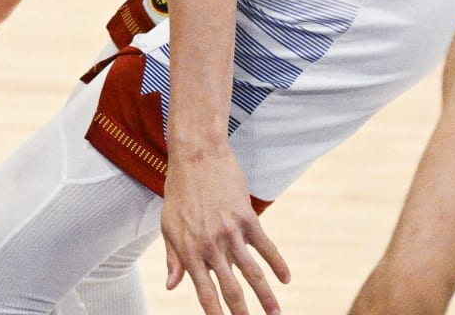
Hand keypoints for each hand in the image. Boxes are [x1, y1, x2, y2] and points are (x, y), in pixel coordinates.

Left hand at [163, 147, 289, 314]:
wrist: (196, 156)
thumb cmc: (178, 191)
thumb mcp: (168, 225)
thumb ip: (173, 258)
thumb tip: (171, 286)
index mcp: (188, 249)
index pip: (203, 290)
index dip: (214, 312)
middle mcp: (210, 245)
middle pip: (230, 288)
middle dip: (241, 312)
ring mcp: (230, 232)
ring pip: (252, 272)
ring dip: (266, 296)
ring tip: (275, 314)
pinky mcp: (248, 218)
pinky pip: (266, 247)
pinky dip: (277, 264)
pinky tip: (286, 279)